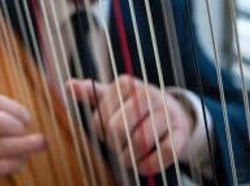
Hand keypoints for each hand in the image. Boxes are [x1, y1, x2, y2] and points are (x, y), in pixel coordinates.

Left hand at [66, 75, 194, 176]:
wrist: (171, 111)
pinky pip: (164, 153)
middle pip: (118, 129)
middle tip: (116, 150)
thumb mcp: (112, 96)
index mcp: (126, 84)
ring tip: (127, 159)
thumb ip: (91, 93)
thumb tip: (68, 85)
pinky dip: (150, 165)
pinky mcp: (180, 132)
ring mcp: (166, 112)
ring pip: (140, 142)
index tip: (106, 133)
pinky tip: (143, 166)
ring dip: (130, 158)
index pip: (101, 117)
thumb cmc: (133, 105)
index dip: (100, 132)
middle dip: (114, 145)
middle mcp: (147, 94)